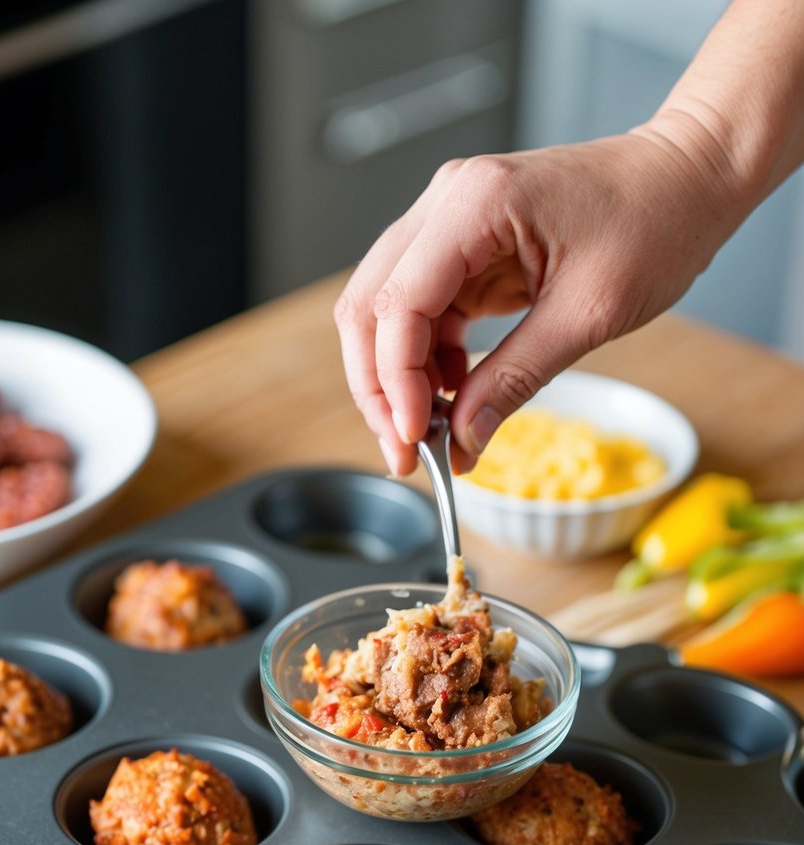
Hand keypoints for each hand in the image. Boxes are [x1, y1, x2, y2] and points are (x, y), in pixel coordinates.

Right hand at [334, 123, 736, 475]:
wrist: (688, 178)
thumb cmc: (656, 222)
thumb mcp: (588, 314)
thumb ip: (515, 377)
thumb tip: (463, 440)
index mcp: (474, 204)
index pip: (399, 303)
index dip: (396, 381)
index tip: (415, 439)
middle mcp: (447, 204)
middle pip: (371, 305)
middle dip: (379, 386)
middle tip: (406, 451)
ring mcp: (451, 224)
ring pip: (387, 312)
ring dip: (398, 378)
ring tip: (432, 432)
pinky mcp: (465, 248)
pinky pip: (423, 312)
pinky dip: (428, 361)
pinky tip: (454, 394)